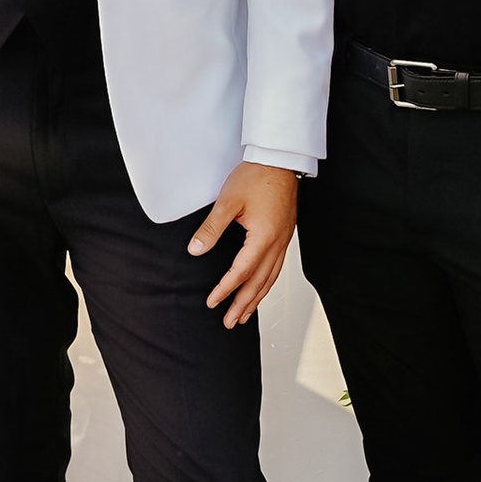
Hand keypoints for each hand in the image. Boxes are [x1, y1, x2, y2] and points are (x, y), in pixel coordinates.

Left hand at [187, 164, 298, 328]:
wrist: (279, 159)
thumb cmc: (256, 176)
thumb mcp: (228, 202)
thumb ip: (211, 228)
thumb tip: (195, 250)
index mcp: (263, 237)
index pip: (241, 272)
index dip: (225, 289)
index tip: (212, 303)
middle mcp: (277, 243)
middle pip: (260, 282)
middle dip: (243, 304)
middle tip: (229, 322)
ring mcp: (283, 240)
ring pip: (270, 278)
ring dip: (256, 298)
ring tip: (244, 315)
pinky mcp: (284, 234)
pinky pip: (276, 267)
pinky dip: (266, 283)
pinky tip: (260, 288)